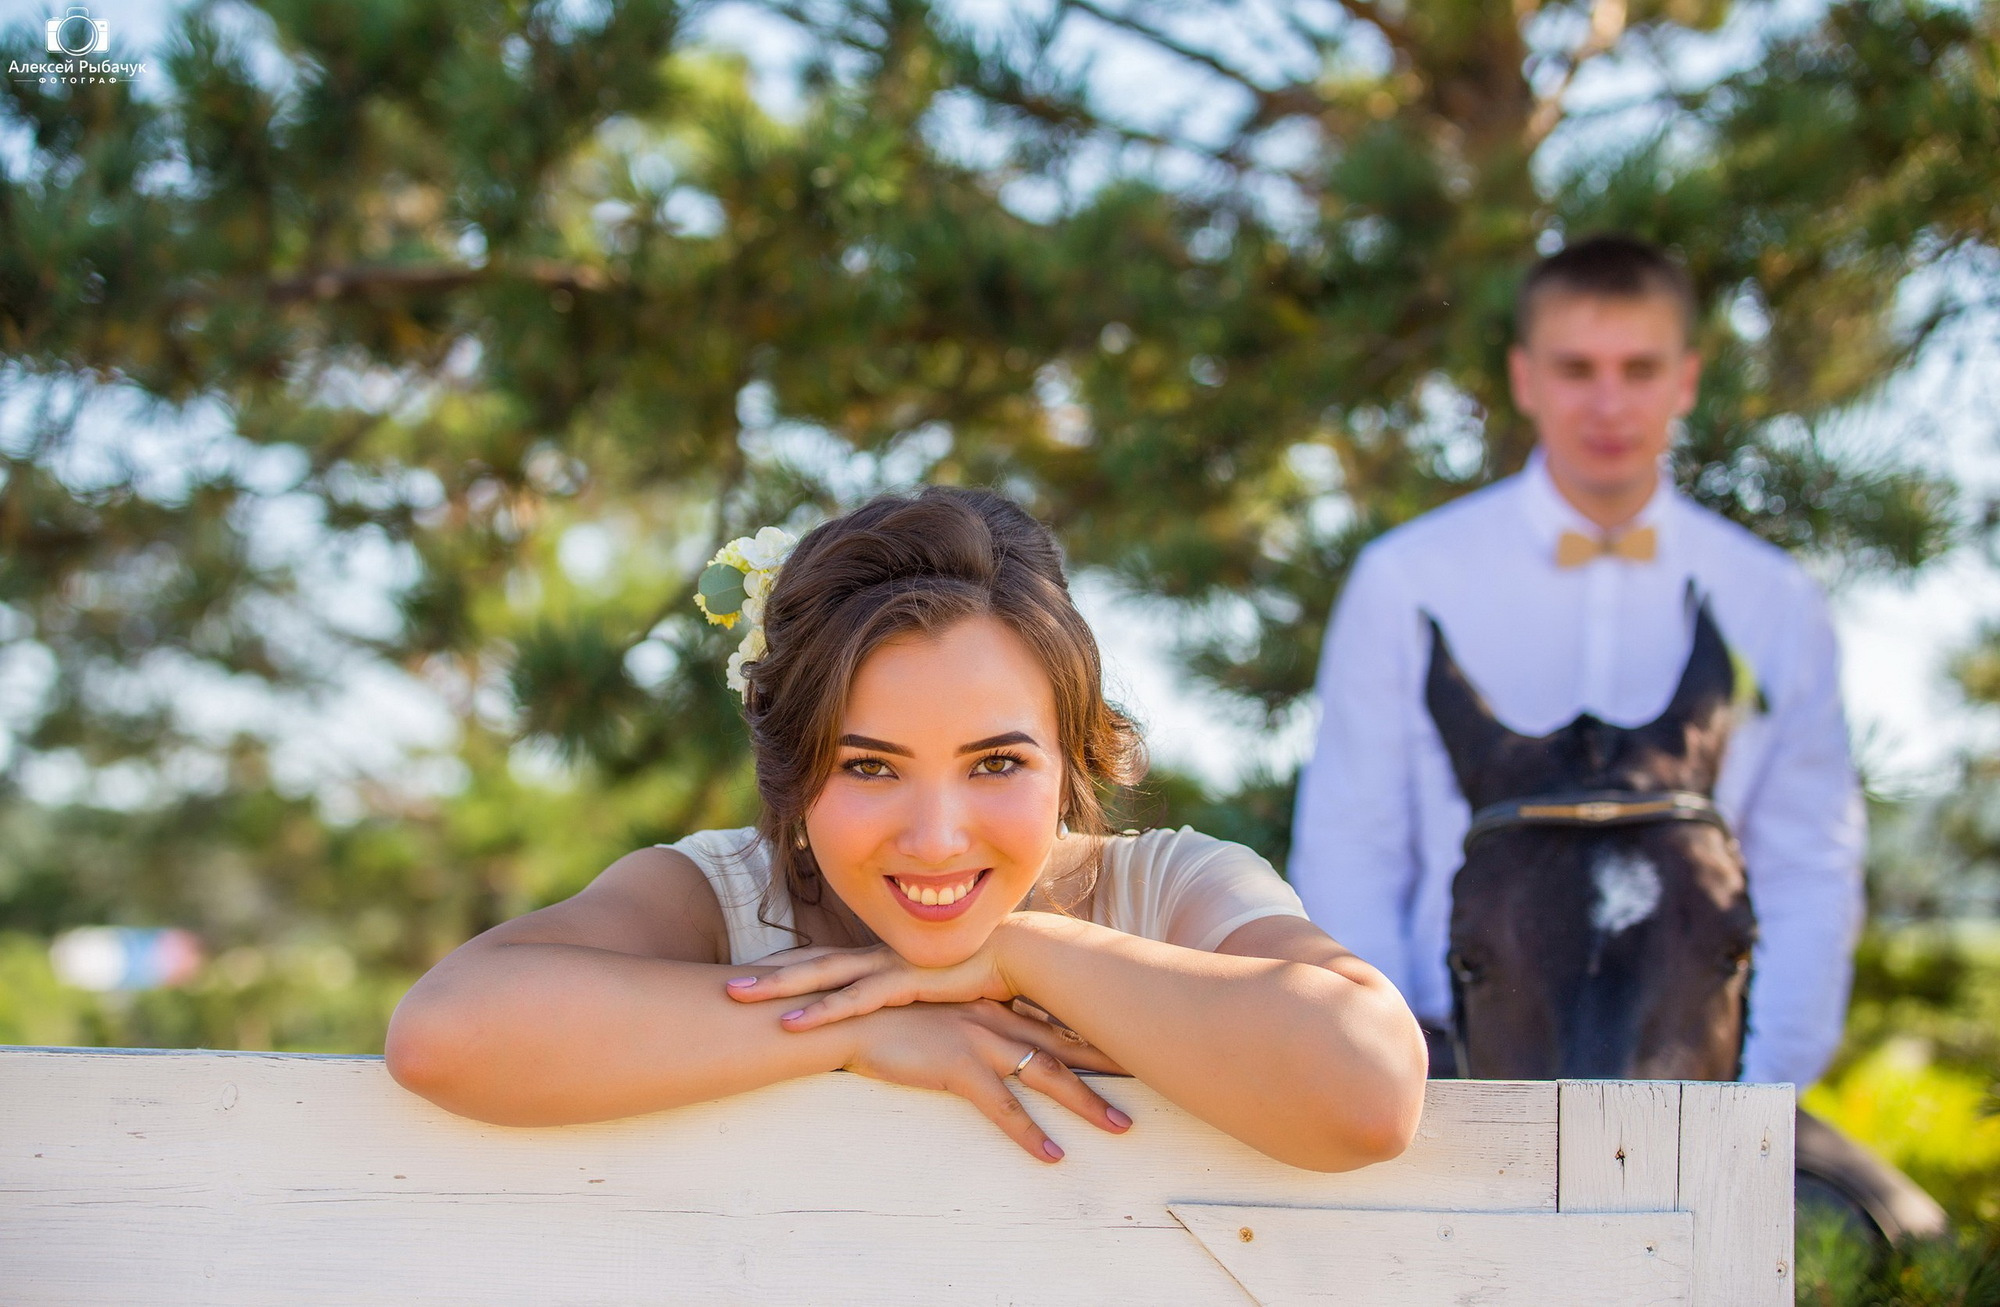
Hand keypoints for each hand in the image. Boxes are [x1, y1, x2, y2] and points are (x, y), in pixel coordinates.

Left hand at [725, 933, 1015, 1030]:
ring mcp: (888, 967)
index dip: (786, 970)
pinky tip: (793, 1024)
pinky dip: (823, 1011)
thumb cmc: (975, 979)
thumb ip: (905, 1005)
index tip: (749, 980)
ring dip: (779, 988)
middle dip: (767, 975)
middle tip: (724, 987)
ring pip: (822, 977)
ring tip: (739, 999)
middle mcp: (876, 959)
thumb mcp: (929, 993)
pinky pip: (855, 1000)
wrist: (1017, 957)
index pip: (821, 963)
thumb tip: (888, 1024)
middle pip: (810, 965)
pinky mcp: (905, 982)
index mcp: (878, 960)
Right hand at [842, 999, 1132, 1161]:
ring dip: (1087, 1101)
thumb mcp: (939, 1007)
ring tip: (1121, 1126)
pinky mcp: (957, 1065)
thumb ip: (971, 1012)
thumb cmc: (888, 1014)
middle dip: (1109, 1066)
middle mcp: (994, 1015)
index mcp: (993, 1001)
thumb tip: (998, 1027)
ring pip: (1046, 1074)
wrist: (846, 1014)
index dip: (1095, 1035)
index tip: (1132, 1047)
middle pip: (1065, 1044)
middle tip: (1149, 1085)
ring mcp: (978, 1038)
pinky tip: (1052, 1156)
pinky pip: (1004, 1108)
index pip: (1055, 1019)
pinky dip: (1031, 1134)